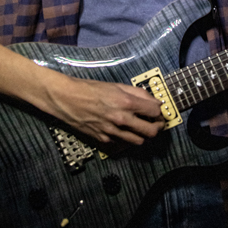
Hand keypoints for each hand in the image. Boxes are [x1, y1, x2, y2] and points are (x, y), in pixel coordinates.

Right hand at [45, 75, 164, 145]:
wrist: (67, 99)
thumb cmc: (90, 89)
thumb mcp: (117, 85)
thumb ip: (137, 93)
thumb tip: (153, 100)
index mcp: (126, 102)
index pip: (155, 112)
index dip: (161, 112)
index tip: (160, 110)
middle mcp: (121, 119)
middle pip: (151, 131)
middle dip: (158, 127)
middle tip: (157, 122)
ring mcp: (112, 131)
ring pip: (138, 141)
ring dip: (144, 135)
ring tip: (142, 126)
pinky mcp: (104, 139)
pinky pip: (122, 142)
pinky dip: (127, 137)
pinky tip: (124, 129)